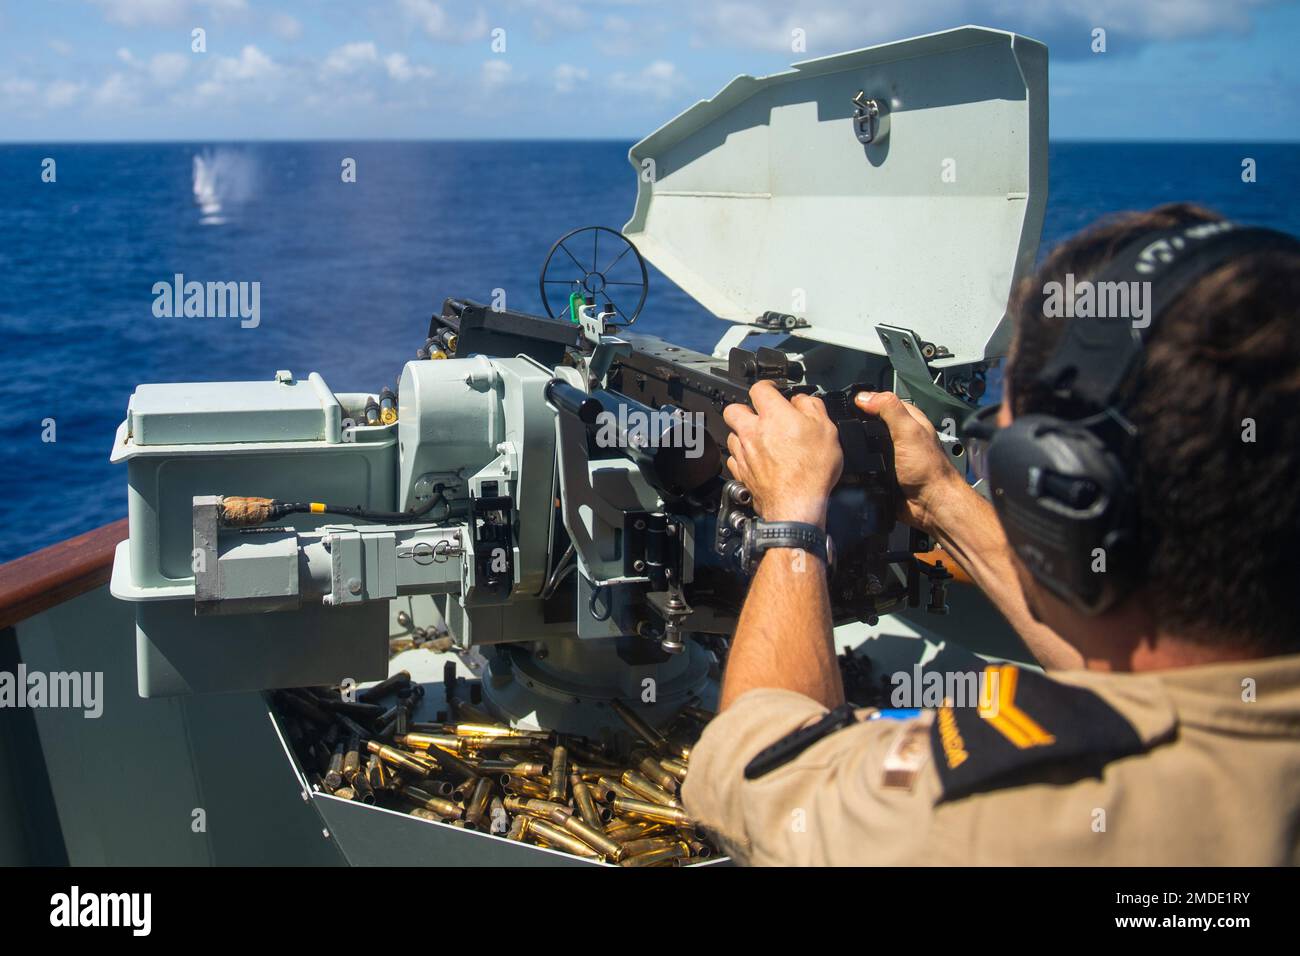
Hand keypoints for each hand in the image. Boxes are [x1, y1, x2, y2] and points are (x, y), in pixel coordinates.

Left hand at [722, 381, 841, 528]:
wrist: (797, 505)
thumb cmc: (811, 471)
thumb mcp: (827, 430)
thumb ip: (812, 407)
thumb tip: (802, 400)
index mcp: (773, 416)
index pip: (759, 388)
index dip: (767, 386)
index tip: (773, 390)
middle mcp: (752, 432)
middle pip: (733, 409)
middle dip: (745, 408)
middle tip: (759, 414)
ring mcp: (744, 453)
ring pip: (732, 434)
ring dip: (742, 433)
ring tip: (759, 438)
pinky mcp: (741, 473)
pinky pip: (733, 458)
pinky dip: (741, 456)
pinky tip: (755, 459)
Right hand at [853, 391, 964, 534]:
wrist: (930, 505)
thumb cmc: (930, 471)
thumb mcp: (909, 431)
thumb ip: (889, 409)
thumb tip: (865, 397)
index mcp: (909, 420)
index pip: (883, 401)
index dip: (866, 400)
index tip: (849, 402)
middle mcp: (900, 436)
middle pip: (872, 423)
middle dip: (858, 425)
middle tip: (844, 425)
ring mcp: (891, 455)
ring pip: (866, 445)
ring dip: (857, 447)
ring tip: (848, 445)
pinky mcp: (884, 472)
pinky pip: (866, 465)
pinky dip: (859, 465)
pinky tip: (855, 465)